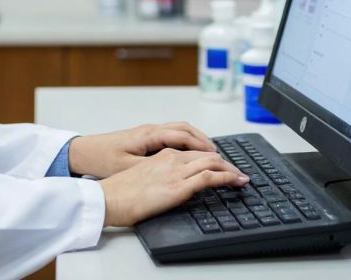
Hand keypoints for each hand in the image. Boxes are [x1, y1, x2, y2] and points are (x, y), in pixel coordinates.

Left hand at [68, 122, 215, 178]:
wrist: (82, 152)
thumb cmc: (102, 160)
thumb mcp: (129, 167)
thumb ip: (154, 167)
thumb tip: (177, 171)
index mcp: (149, 135)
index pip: (184, 136)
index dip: (203, 146)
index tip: (218, 157)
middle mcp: (151, 129)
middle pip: (186, 130)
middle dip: (205, 142)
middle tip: (221, 156)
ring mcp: (148, 132)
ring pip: (180, 130)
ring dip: (197, 140)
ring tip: (211, 154)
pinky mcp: (145, 138)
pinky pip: (172, 135)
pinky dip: (187, 142)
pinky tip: (191, 154)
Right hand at [99, 148, 247, 226]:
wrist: (108, 198)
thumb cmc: (120, 192)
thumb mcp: (142, 176)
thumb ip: (159, 174)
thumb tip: (169, 183)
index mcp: (163, 155)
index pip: (195, 152)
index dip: (212, 157)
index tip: (222, 165)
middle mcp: (172, 159)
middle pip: (208, 154)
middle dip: (226, 162)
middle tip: (237, 172)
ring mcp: (176, 172)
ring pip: (212, 161)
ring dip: (231, 169)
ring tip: (241, 177)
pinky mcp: (178, 187)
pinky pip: (209, 177)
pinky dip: (227, 177)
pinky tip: (236, 181)